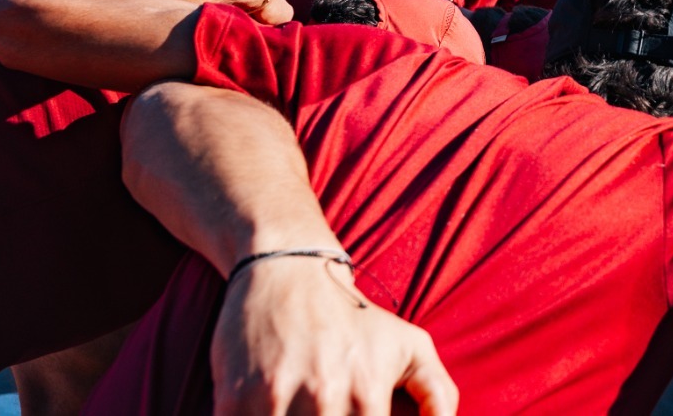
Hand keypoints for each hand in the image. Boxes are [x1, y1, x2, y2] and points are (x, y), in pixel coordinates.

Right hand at [211, 257, 457, 415]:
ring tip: (300, 413)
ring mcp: (275, 399)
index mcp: (369, 394)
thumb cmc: (354, 318)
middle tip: (327, 415)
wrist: (287, 270)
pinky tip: (267, 413)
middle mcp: (324, 398)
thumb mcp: (411, 346)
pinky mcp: (233, 399)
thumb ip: (438, 394)